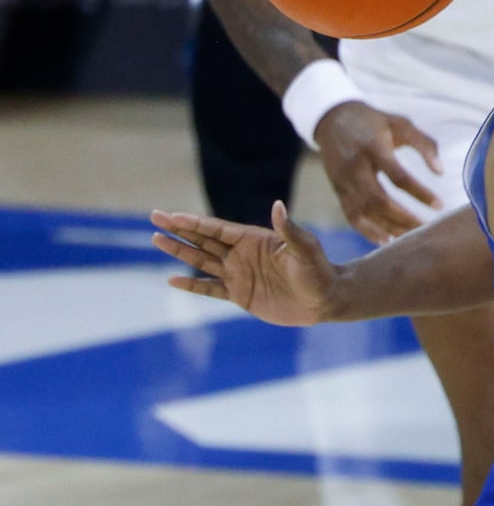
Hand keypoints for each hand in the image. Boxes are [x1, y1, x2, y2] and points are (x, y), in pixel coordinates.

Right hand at [150, 199, 339, 324]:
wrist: (326, 300)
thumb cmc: (319, 271)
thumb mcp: (306, 249)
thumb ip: (289, 229)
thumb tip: (278, 205)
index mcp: (253, 240)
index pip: (217, 228)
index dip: (194, 223)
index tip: (171, 216)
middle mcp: (242, 254)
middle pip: (203, 240)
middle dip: (179, 230)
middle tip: (154, 218)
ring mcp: (239, 274)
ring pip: (202, 260)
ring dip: (180, 251)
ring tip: (157, 240)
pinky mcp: (241, 295)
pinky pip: (211, 289)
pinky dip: (192, 285)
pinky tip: (172, 280)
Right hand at [312, 100, 443, 243]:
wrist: (332, 119)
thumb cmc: (375, 122)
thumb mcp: (401, 124)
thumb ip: (425, 144)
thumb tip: (440, 172)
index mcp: (373, 147)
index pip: (398, 176)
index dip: (420, 193)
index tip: (440, 205)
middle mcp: (355, 166)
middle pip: (378, 199)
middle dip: (404, 217)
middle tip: (426, 227)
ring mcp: (343, 179)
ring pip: (365, 211)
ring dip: (389, 226)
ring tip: (412, 236)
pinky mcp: (337, 189)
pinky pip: (351, 215)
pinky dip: (367, 231)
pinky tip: (387, 240)